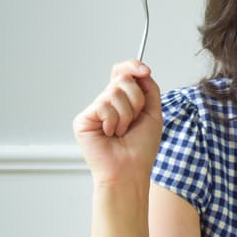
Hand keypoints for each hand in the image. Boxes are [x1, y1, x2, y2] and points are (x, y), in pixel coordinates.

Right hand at [73, 60, 162, 186]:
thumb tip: (141, 69)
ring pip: (114, 92)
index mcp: (123, 100)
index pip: (123, 72)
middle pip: (122, 79)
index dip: (132, 66)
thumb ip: (149, 89)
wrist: (130, 170)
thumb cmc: (141, 148)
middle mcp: (107, 102)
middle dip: (136, 100)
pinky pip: (103, 106)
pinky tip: (110, 134)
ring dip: (126, 115)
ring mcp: (95, 110)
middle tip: (134, 121)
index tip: (145, 70)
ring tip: (122, 131)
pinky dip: (113, 121)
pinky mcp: (83, 119)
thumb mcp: (153, 113)